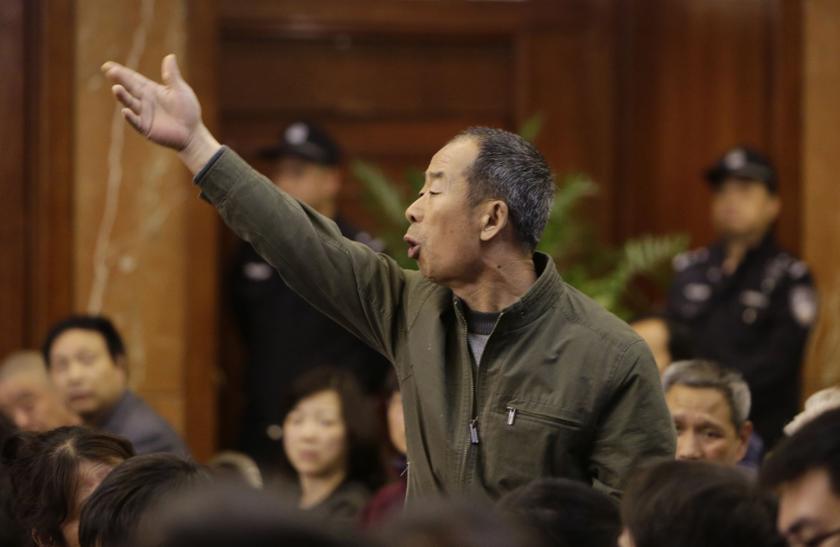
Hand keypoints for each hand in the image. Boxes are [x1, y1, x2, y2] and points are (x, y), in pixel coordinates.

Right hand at [102, 54, 220, 172]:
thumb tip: (170, 56)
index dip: (122, 72)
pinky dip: (130, 117)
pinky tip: (125, 111)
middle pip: (130, 88)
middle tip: (109, 71)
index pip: (134, 79)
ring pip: (131, 104)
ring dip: (123, 97)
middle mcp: (145, 101)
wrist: (192, 133)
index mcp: (151, 90)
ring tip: (116, 89)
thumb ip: (172, 75)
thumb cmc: (187, 110)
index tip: (108, 65)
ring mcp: (144, 115)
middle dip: (120, 80)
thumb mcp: (180, 90)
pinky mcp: (146, 128)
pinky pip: (136, 122)